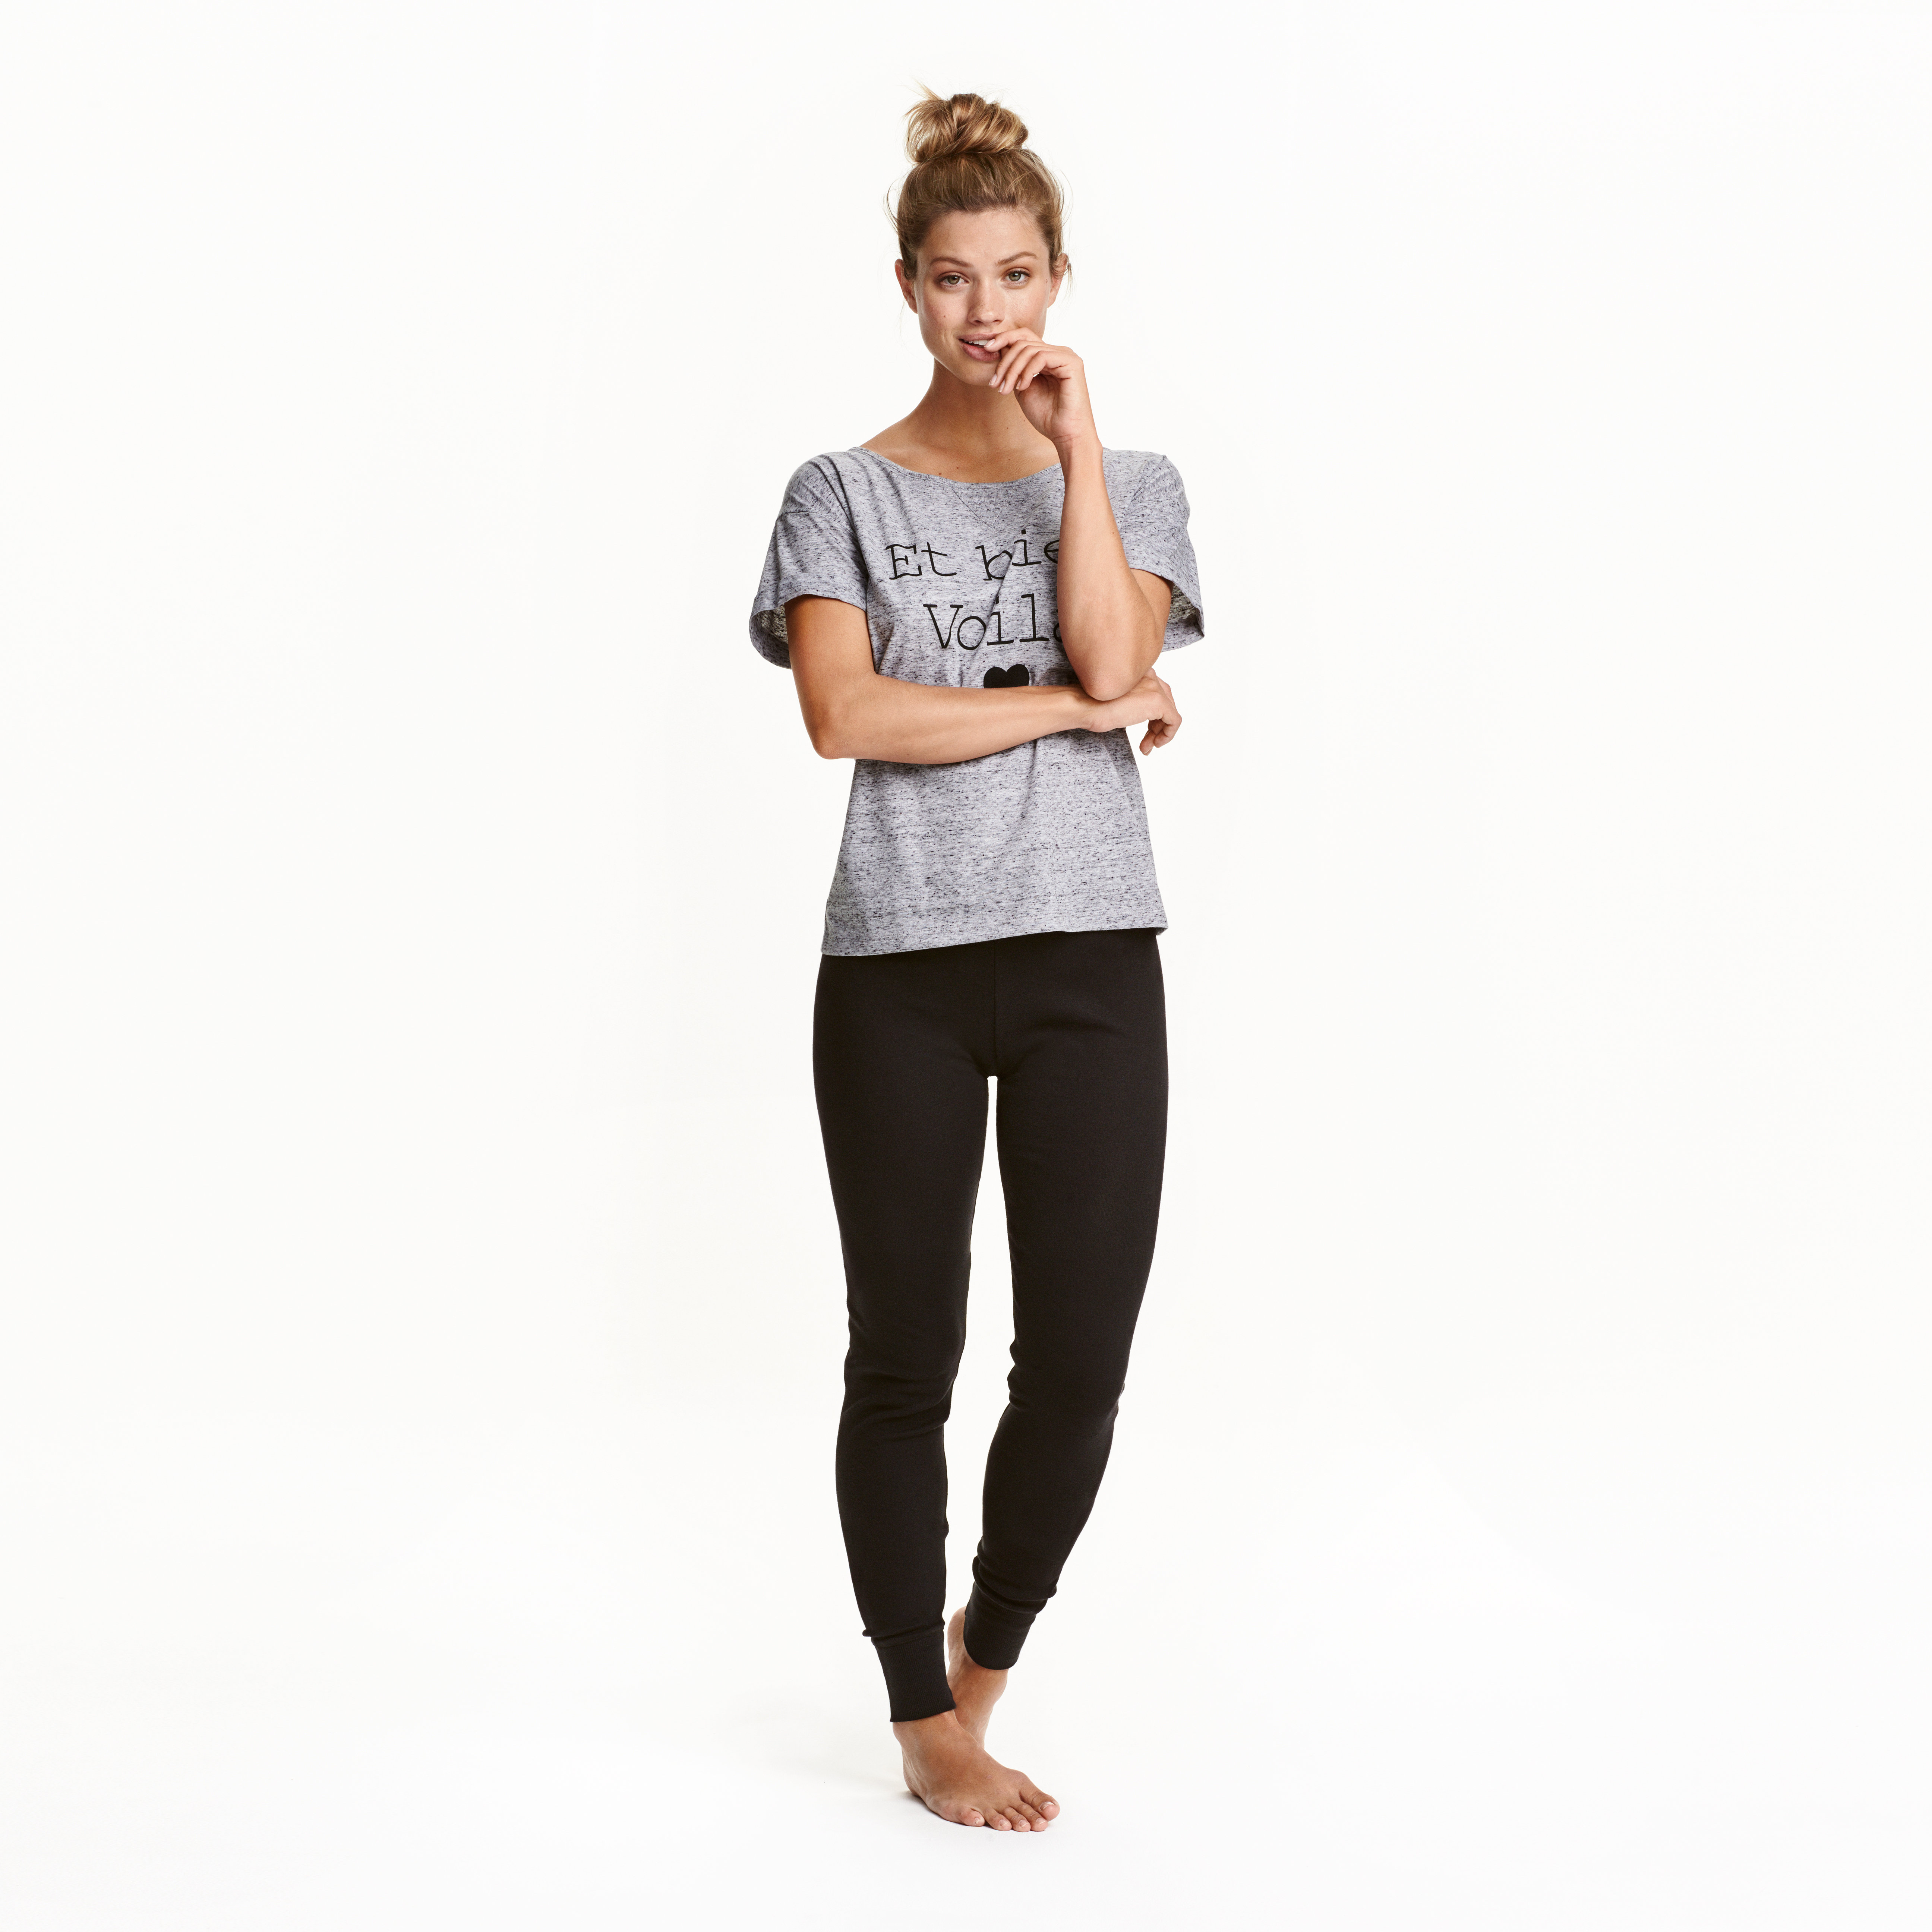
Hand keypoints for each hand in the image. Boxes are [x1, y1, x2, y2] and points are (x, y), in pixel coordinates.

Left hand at [983, 329, 1097, 451]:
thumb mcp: (1021, 388)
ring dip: (1012, 369)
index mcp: (1048, 357)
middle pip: (1023, 342)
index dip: (1004, 339)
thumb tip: (999, 347)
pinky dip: (1027, 371)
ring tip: (1006, 389)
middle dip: (1005, 362)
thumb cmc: (1046, 416)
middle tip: (995, 383)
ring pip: (1029, 349)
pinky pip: (1041, 356)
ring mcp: (1066, 356)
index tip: (986, 349)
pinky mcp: (1072, 362)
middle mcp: (1058, 352)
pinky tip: (1022, 387)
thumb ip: (1013, 368)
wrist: (1065, 434)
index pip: (1024, 337)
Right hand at [1080, 670, 1180, 753]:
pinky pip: (1174, 721)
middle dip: (1158, 724)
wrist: (1085, 706)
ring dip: (1160, 732)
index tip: (1144, 731)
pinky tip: (1155, 744)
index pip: (1157, 691)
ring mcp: (1154, 688)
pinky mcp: (1158, 702)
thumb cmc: (1091, 705)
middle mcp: (1149, 675)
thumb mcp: (1117, 700)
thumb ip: (1132, 701)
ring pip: (1170, 712)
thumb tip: (1140, 714)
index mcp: (1139, 671)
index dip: (1153, 715)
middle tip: (1147, 741)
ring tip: (1148, 746)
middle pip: (1166, 701)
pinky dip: (1168, 735)